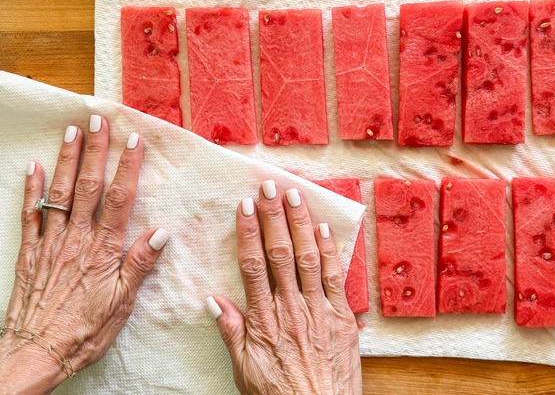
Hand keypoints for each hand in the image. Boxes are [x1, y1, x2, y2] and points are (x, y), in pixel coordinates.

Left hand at [0, 115, 167, 393]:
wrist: (36, 350)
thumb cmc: (84, 331)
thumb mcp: (122, 304)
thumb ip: (140, 265)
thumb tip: (161, 232)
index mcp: (103, 250)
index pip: (119, 200)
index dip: (128, 168)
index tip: (134, 141)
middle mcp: (76, 239)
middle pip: (87, 186)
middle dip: (94, 150)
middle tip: (98, 119)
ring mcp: (51, 242)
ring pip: (59, 193)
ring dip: (66, 159)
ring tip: (71, 131)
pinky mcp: (30, 252)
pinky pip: (30, 214)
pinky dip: (31, 189)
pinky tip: (34, 168)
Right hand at [210, 180, 361, 393]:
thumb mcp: (243, 368)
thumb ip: (230, 331)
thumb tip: (212, 300)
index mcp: (264, 319)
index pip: (253, 266)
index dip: (248, 233)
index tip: (244, 206)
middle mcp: (291, 308)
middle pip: (281, 254)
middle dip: (274, 217)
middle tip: (270, 187)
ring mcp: (318, 311)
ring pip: (309, 259)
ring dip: (301, 225)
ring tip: (295, 196)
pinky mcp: (342, 318)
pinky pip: (335, 279)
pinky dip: (330, 252)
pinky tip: (324, 229)